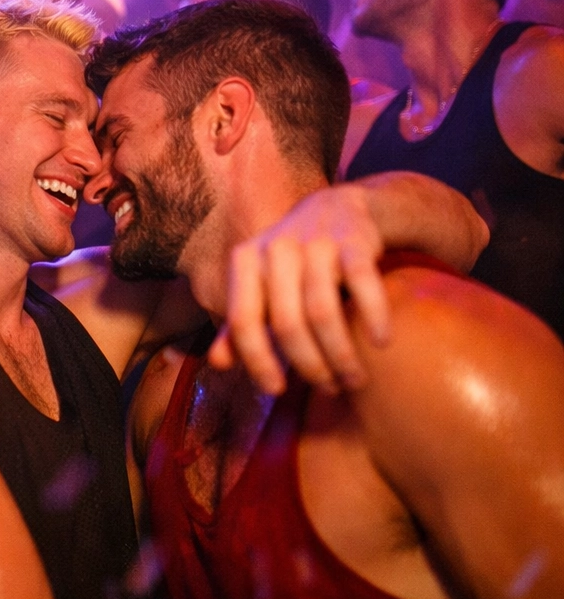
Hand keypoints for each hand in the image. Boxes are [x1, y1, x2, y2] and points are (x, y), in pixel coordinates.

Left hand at [213, 183, 391, 394]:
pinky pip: (362, 284)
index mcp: (245, 261)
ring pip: (322, 311)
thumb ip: (240, 324)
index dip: (257, 360)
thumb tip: (217, 364)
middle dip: (309, 365)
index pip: (243, 320)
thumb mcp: (260, 286)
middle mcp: (275, 249)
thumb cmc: (293, 262)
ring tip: (354, 378)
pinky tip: (380, 343)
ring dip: (341, 353)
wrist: (338, 208)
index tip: (276, 390)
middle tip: (330, 388)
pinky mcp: (354, 241)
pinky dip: (373, 316)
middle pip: (286, 323)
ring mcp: (315, 243)